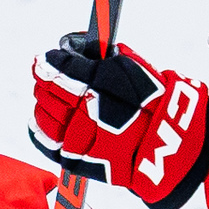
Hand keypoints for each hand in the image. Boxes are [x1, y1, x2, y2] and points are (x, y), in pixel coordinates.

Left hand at [28, 34, 208, 208]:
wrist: (168, 144)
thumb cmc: (152, 100)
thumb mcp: (131, 66)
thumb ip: (99, 56)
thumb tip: (71, 48)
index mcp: (100, 83)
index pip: (59, 69)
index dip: (49, 62)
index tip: (44, 60)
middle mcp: (87, 110)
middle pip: (47, 91)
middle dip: (45, 81)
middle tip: (46, 77)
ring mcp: (79, 137)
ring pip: (43, 114)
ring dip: (43, 103)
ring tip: (49, 98)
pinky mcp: (76, 160)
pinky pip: (46, 141)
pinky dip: (41, 127)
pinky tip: (43, 118)